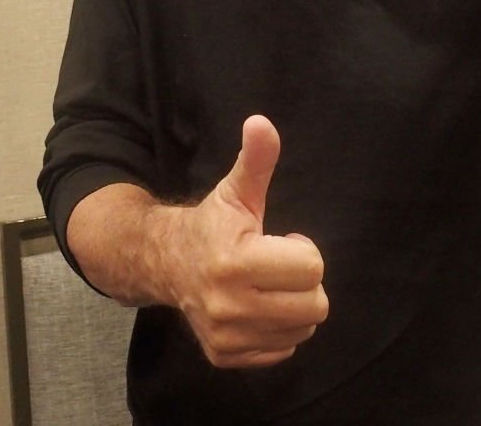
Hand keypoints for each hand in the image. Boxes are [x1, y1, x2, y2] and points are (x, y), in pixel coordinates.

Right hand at [167, 115, 328, 368]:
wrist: (166, 263)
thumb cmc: (213, 224)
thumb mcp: (236, 190)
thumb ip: (256, 159)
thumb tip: (261, 123)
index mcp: (235, 262)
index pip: (311, 268)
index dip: (301, 250)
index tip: (280, 240)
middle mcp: (229, 306)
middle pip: (314, 304)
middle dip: (303, 281)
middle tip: (275, 264)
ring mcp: (226, 337)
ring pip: (303, 328)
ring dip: (294, 305)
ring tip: (267, 284)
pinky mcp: (225, 357)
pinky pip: (284, 349)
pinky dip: (278, 329)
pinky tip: (257, 306)